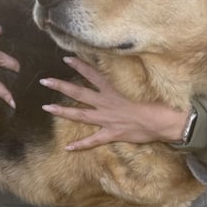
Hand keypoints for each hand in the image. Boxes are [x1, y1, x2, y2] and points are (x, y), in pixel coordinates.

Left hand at [40, 57, 190, 149]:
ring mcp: (107, 120)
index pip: (93, 75)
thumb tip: (128, 74)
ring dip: (63, 111)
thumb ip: (130, 84)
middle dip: (61, 86)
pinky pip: (93, 141)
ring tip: (47, 107)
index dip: (80, 65)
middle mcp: (106, 104)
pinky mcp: (111, 134)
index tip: (66, 58)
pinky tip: (67, 148)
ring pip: (80, 115)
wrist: (161, 122)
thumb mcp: (141, 90)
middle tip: (45, 80)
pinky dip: (80, 145)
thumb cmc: (156, 105)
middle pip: (79, 92)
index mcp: (113, 92)